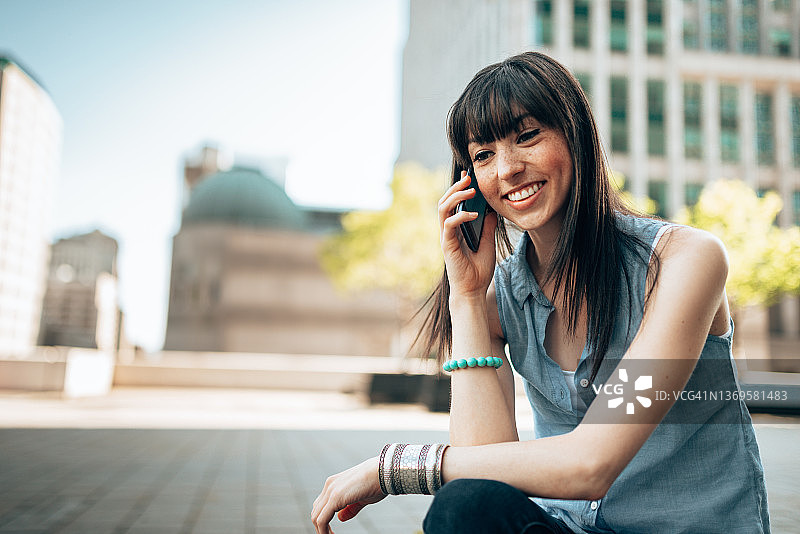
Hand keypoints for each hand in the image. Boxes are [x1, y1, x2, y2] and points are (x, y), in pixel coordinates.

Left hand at [311, 456, 385, 533]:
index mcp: (335, 483)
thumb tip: (340, 518)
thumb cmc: (378, 482)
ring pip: (316, 516)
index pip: (321, 505)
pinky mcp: (335, 498)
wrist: (385, 471)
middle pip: (316, 511)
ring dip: (321, 530)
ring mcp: (331, 490)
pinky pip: (322, 519)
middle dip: (320, 526)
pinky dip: (323, 531)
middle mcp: (330, 485)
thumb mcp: (361, 498)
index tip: (331, 531)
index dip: (323, 519)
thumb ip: (350, 508)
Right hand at [438, 171, 497, 299]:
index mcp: (456, 229)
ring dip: (455, 196)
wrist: (473, 290)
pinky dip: (460, 216)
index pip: (453, 203)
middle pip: (445, 201)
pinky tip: (473, 214)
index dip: (458, 188)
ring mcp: (446, 237)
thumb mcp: (488, 242)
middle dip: (455, 187)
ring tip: (470, 190)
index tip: (468, 176)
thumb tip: (491, 210)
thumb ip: (487, 226)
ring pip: (443, 208)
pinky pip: (449, 224)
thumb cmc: (478, 270)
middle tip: (468, 177)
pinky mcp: (447, 244)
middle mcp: (448, 230)